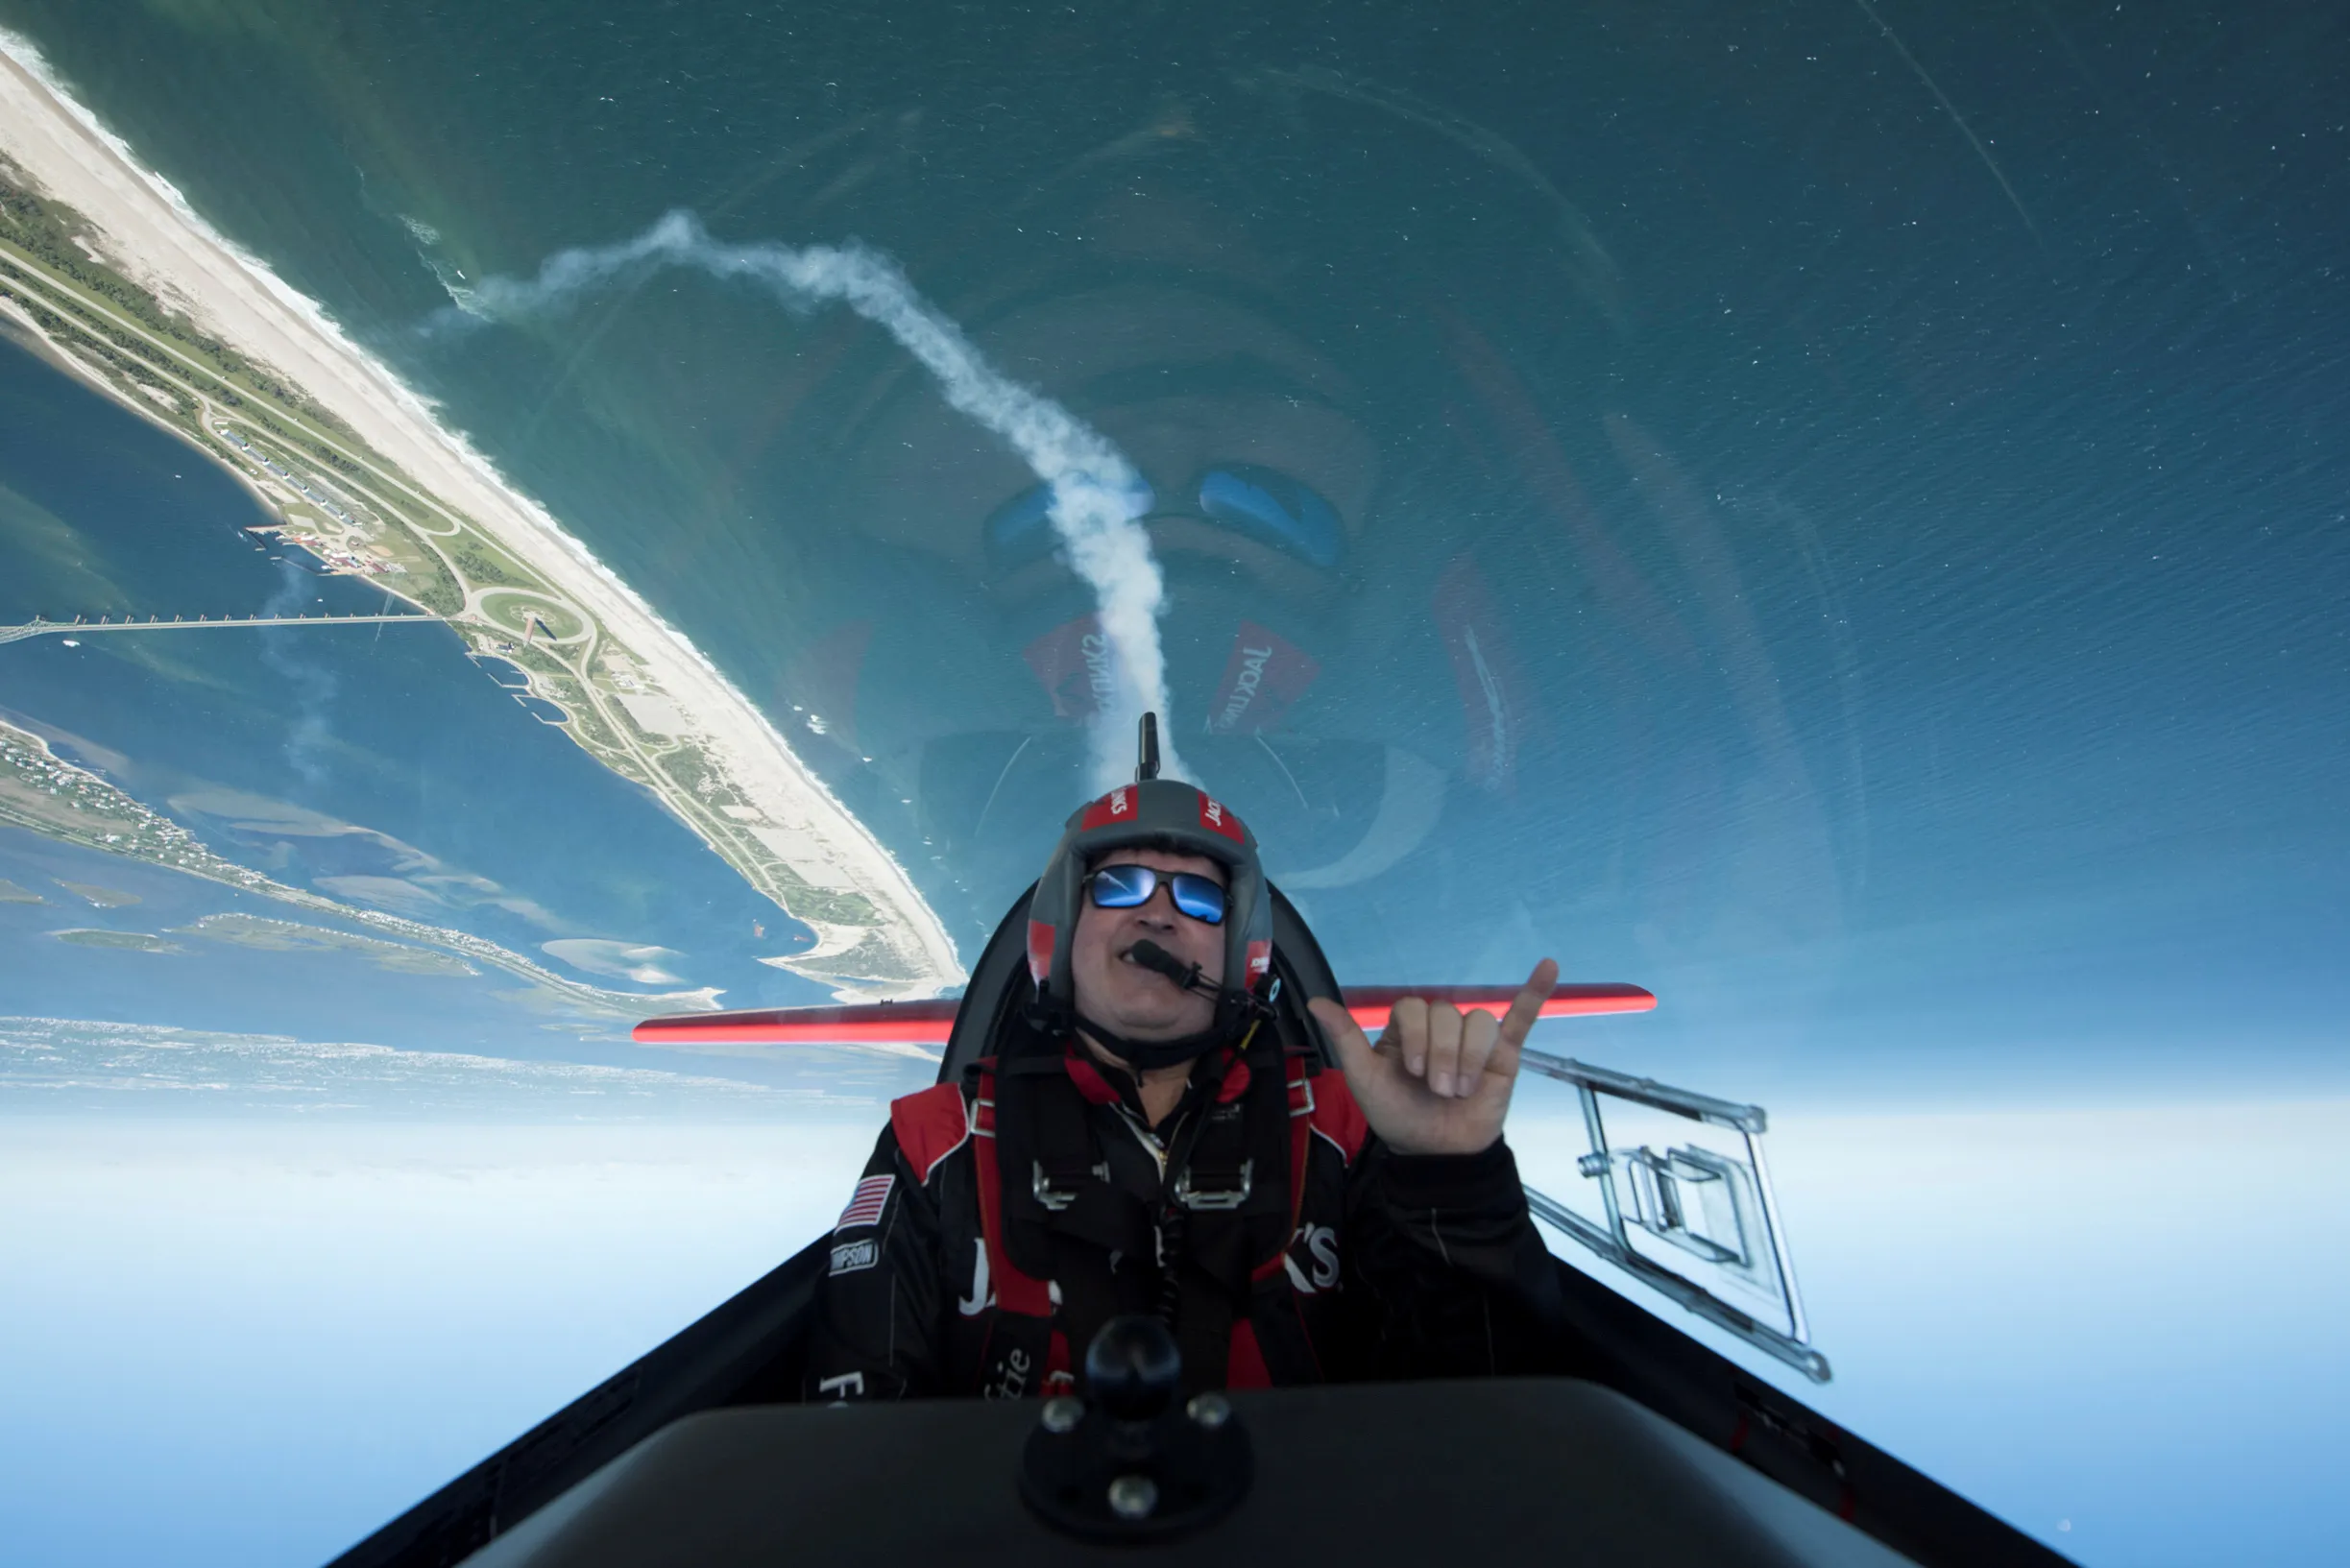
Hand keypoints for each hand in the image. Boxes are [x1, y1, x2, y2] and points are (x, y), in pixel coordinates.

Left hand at [1307, 959, 1557, 1156]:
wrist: (1436, 1155)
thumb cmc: (1398, 1116)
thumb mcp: (1365, 1079)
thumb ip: (1345, 1038)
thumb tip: (1314, 1001)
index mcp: (1406, 1028)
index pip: (1414, 1007)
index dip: (1415, 1035)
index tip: (1412, 1072)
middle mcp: (1440, 1028)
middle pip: (1447, 1013)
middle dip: (1441, 1055)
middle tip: (1438, 1090)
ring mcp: (1474, 1039)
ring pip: (1478, 1022)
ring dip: (1468, 1058)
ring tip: (1461, 1090)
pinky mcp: (1505, 1054)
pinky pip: (1521, 1016)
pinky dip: (1535, 992)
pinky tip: (1549, 966)